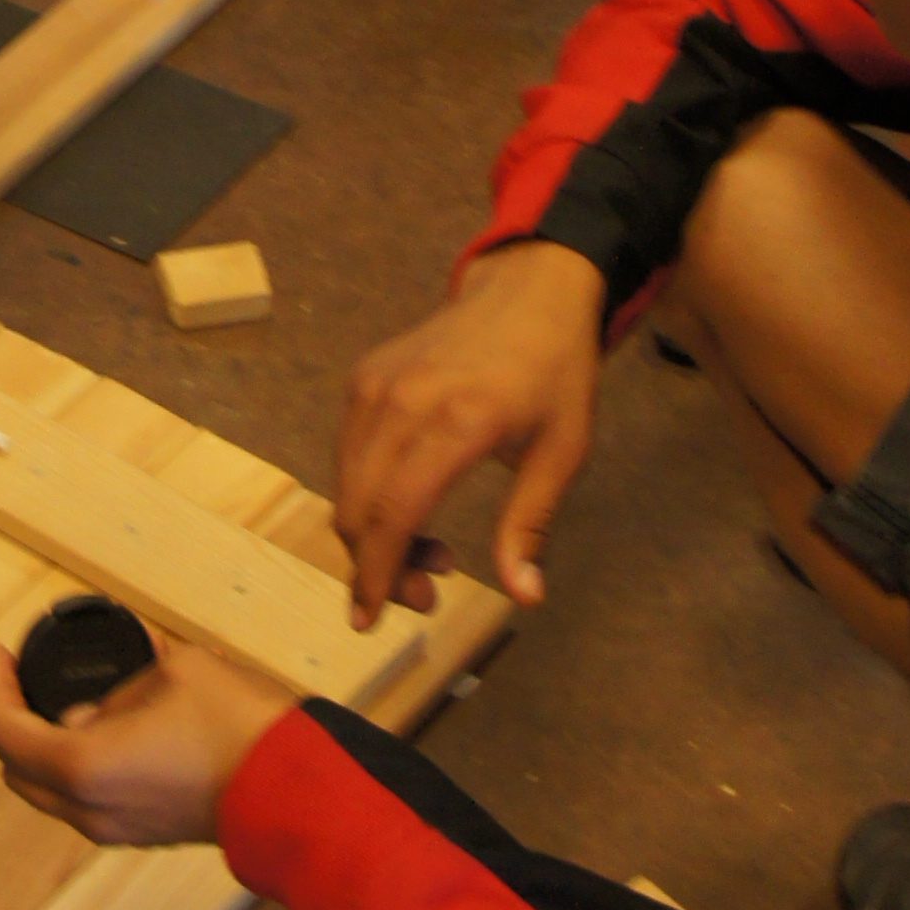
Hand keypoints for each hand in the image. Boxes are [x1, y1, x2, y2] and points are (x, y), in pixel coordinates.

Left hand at [0, 631, 295, 847]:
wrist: (298, 791)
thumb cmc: (241, 727)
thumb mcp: (176, 670)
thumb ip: (124, 682)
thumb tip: (108, 694)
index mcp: (84, 767)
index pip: (7, 731)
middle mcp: (89, 809)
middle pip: (18, 769)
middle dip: (10, 719)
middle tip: (20, 676)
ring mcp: (117, 829)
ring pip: (52, 789)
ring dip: (45, 745)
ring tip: (66, 695)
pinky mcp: (144, 833)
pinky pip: (87, 800)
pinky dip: (78, 764)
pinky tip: (106, 723)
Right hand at [335, 242, 605, 620]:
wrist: (529, 290)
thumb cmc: (556, 372)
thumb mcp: (564, 450)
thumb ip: (530, 523)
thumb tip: (524, 595)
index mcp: (457, 421)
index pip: (394, 512)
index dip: (377, 572)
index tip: (370, 618)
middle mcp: (403, 401)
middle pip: (358, 506)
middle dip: (376, 566)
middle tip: (427, 591)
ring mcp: (375, 384)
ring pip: (345, 484)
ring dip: (372, 533)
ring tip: (431, 551)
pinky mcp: (364, 377)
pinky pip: (347, 454)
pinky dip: (366, 494)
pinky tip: (409, 506)